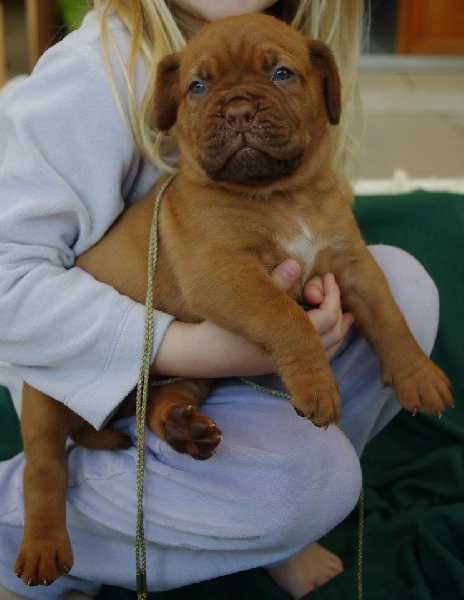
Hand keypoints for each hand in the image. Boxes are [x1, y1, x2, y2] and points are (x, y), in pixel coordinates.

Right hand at [151, 260, 351, 376]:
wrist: (201, 354)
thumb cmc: (218, 325)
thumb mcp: (242, 301)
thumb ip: (272, 283)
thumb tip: (296, 264)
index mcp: (283, 340)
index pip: (325, 319)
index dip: (331, 296)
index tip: (325, 277)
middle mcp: (290, 357)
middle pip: (333, 335)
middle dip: (336, 307)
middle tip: (328, 283)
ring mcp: (287, 363)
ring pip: (328, 348)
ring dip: (338, 326)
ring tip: (344, 308)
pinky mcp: (282, 362)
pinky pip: (316, 354)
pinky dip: (328, 338)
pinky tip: (328, 324)